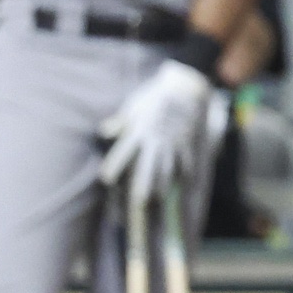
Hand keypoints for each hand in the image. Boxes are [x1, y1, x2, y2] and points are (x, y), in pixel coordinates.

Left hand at [99, 59, 213, 205]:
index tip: (106, 180)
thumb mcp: (134, 107)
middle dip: (143, 188)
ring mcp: (173, 144)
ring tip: (157, 202)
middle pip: (148, 168)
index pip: (124, 152)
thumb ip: (120, 122)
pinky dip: (184, 175)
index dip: (115, 166)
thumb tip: (104, 131)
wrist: (186, 87)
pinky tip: (181, 185)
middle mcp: (156, 141)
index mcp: (139, 131)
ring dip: (162, 188)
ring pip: (167, 170)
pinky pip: (186, 163)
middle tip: (137, 205)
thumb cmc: (155, 97)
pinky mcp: (187, 145)